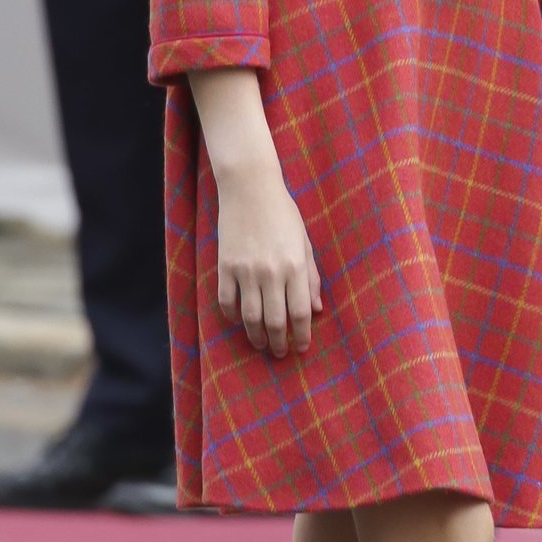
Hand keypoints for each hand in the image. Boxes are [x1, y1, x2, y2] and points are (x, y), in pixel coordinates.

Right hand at [216, 166, 322, 357]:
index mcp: (295, 265)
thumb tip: (316, 310)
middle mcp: (271, 272)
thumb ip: (311, 277)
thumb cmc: (283, 213)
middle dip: (279, 343)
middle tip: (281, 353)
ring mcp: (246, 270)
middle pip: (275, 322)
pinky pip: (227, 303)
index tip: (303, 347)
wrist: (250, 188)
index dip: (302, 336)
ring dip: (257, 337)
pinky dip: (233, 317)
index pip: (300, 313)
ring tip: (262, 344)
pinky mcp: (225, 267)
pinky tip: (240, 321)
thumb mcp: (304, 242)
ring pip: (250, 318)